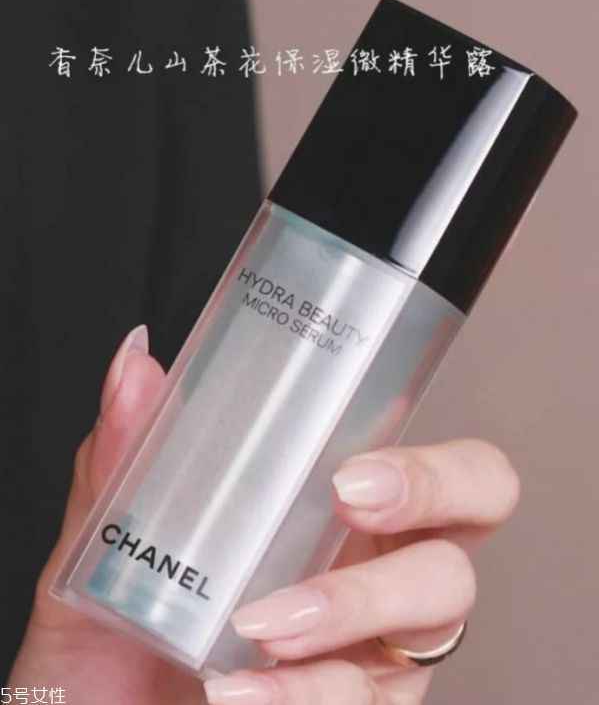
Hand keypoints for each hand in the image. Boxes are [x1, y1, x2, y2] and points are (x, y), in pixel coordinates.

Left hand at [8, 325, 519, 704]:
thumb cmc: (115, 642)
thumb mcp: (113, 543)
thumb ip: (125, 453)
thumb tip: (134, 362)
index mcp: (334, 511)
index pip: (429, 459)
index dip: (429, 458)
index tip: (349, 470)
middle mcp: (376, 566)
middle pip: (475, 509)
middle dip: (430, 491)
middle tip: (349, 503)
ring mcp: (377, 644)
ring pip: (438, 603)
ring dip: (350, 602)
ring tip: (260, 623)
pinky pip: (368, 696)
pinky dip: (302, 691)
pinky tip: (237, 690)